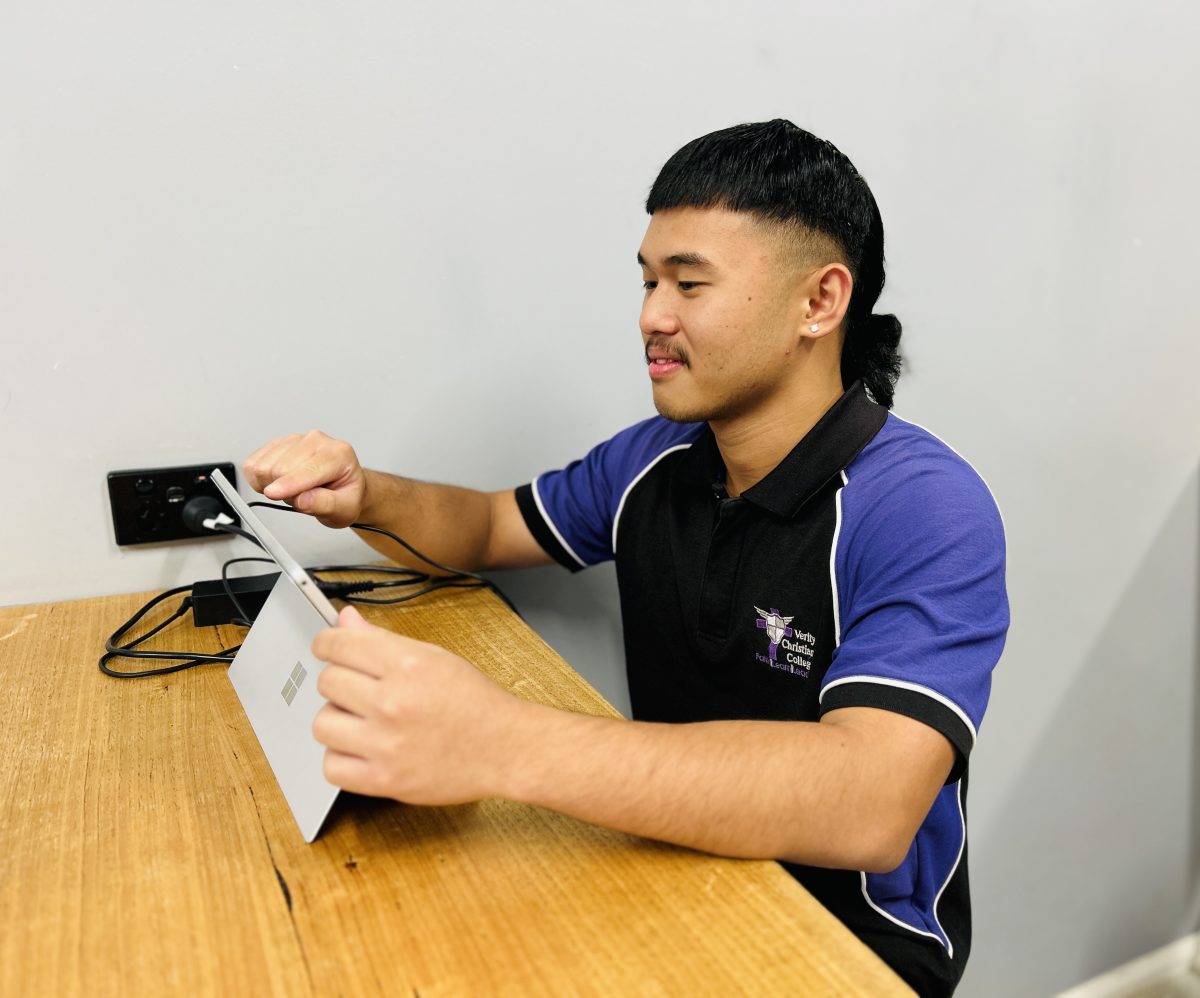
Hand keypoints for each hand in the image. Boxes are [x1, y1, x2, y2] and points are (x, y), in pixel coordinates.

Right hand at [243, 430, 367, 527]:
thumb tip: (302, 499)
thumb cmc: (345, 495)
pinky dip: (259, 478)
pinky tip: (278, 483)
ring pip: (264, 465)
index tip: (273, 493)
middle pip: (281, 468)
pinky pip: (254, 462)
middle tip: (300, 498)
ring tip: (292, 490)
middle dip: (284, 492)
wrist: (343, 485)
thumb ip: (324, 504)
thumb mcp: (344, 509)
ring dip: (271, 485)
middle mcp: (317, 441)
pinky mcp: (279, 443)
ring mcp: (296, 440)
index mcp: (339, 455)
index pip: (308, 469)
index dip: (288, 484)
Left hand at [310, 606, 529, 804]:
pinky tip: (360, 749)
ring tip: (361, 721)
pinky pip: (331, 767)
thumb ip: (384, 639)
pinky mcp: (383, 779)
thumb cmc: (475, 703)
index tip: (326, 648)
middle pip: (328, 682)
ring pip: (322, 724)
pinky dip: (341, 758)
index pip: (339, 645)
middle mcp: (393, 702)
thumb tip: (346, 621)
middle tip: (359, 689)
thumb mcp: (434, 657)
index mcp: (407, 664)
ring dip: (338, 720)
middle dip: (340, 682)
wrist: (505, 747)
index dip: (327, 644)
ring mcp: (386, 743)